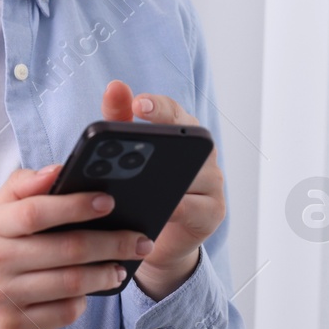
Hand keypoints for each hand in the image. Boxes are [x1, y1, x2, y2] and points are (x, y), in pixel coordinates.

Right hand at [0, 165, 156, 328]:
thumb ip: (19, 190)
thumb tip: (57, 170)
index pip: (36, 211)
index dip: (76, 205)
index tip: (110, 200)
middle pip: (65, 250)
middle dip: (111, 243)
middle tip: (140, 240)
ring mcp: (2, 298)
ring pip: (70, 284)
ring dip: (105, 275)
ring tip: (122, 267)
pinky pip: (62, 314)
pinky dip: (83, 302)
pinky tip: (91, 292)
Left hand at [101, 80, 225, 300]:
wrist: (157, 240)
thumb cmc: (142, 193)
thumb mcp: (126, 156)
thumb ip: (119, 121)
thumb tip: (114, 88)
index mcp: (183, 134)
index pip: (173, 111)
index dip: (157, 107)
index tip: (138, 105)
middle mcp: (202, 154)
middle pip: (189, 137)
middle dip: (166, 132)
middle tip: (139, 132)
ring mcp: (212, 182)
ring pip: (194, 173)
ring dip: (168, 175)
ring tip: (139, 175)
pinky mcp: (213, 212)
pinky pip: (195, 207)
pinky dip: (177, 207)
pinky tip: (158, 208)